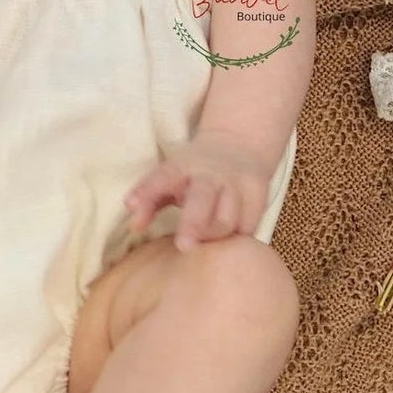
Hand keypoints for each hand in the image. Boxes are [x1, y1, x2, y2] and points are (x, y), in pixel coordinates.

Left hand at [124, 132, 275, 251]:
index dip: (147, 195)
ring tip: (206, 243)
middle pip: (202, 199)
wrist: (239, 145)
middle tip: (183, 246)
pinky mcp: (259, 194)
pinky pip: (249, 227)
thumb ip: (149, 199)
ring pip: (228, 219)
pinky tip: (229, 240)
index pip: (163, 177)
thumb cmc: (192, 173)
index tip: (134, 217)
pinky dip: (237, 239)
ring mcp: (238, 183)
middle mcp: (211, 173)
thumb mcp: (169, 177)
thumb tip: (134, 225)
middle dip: (193, 223)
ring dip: (215, 237)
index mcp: (183, 166)